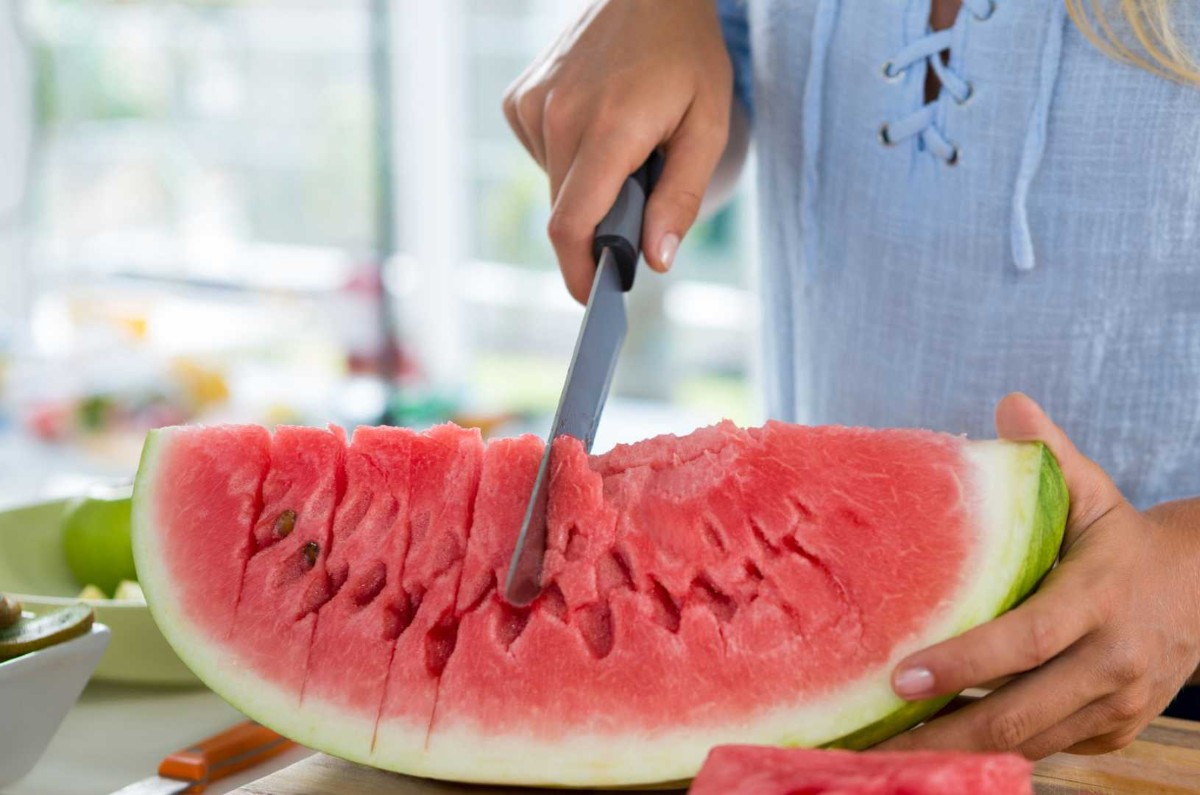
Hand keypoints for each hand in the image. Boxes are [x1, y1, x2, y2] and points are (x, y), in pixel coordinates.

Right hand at [502, 0, 731, 301]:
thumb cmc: (687, 55)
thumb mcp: (707, 127)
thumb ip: (681, 197)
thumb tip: (655, 260)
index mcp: (609, 129)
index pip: (571, 224)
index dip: (578, 271)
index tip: (591, 298)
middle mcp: (559, 116)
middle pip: (565, 212)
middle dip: (598, 225)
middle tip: (639, 196)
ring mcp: (533, 105)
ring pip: (555, 185)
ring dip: (587, 186)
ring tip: (623, 143)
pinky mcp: (520, 98)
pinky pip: (542, 155)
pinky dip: (568, 157)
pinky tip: (595, 123)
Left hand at [879, 393, 1199, 757]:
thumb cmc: (1122, 539)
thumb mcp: (1093, 493)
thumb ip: (1049, 455)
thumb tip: (1008, 404)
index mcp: (1095, 600)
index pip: (1024, 641)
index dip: (962, 664)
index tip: (900, 678)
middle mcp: (1109, 663)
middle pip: (1018, 714)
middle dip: (945, 735)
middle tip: (875, 746)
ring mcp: (1116, 706)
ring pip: (1030, 744)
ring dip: (961, 753)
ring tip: (892, 757)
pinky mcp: (1114, 731)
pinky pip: (1047, 749)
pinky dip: (995, 754)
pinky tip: (942, 750)